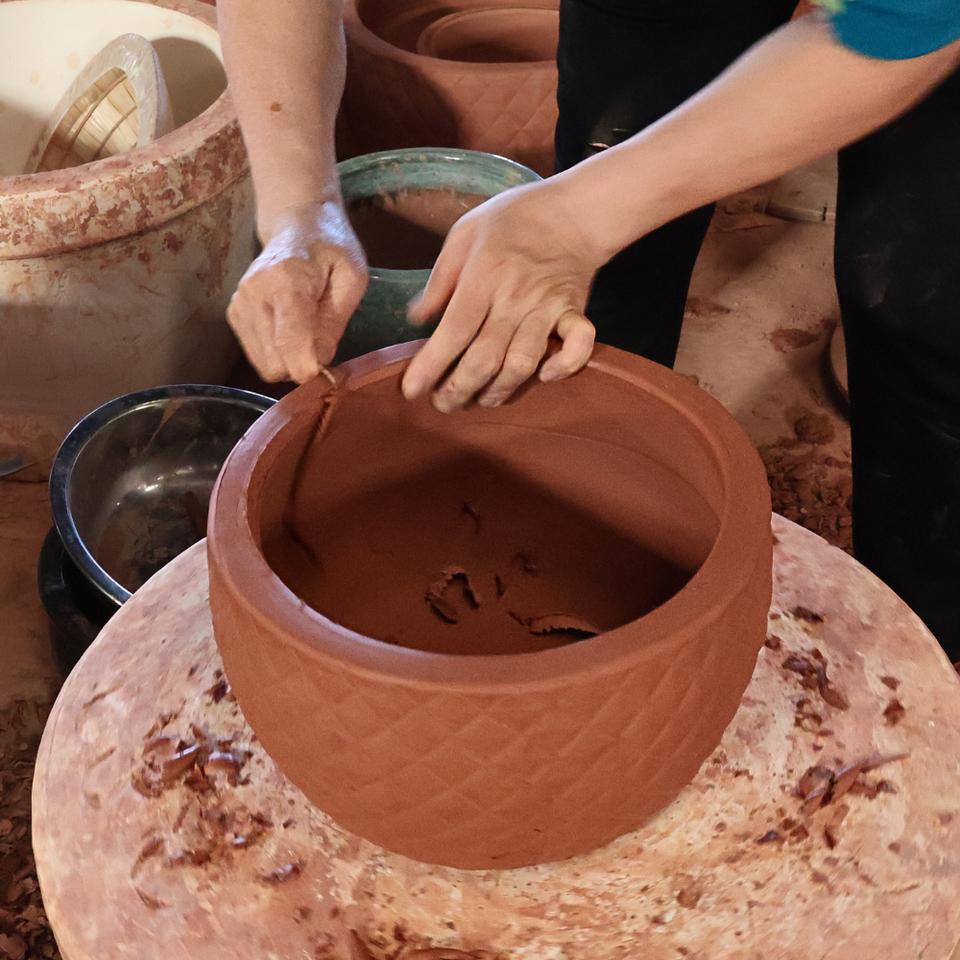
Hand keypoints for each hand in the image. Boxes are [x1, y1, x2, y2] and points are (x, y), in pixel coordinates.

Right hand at [227, 201, 367, 382]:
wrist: (297, 226)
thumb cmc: (331, 250)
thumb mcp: (351, 280)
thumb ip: (334, 323)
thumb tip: (319, 364)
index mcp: (285, 281)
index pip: (290, 344)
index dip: (311, 369)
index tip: (329, 368)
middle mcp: (253, 293)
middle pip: (275, 363)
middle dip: (301, 365)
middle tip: (321, 344)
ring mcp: (239, 304)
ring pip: (264, 365)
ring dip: (289, 360)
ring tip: (306, 331)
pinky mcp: (234, 314)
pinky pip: (257, 356)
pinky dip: (277, 352)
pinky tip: (290, 328)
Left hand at [400, 181, 598, 411]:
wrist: (573, 210)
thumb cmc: (512, 220)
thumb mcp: (465, 234)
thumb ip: (440, 279)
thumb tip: (415, 320)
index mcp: (484, 274)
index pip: (454, 330)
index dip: (431, 365)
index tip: (412, 390)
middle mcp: (516, 295)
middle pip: (486, 357)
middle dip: (459, 389)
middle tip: (442, 405)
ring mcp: (549, 307)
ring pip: (524, 363)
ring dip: (500, 390)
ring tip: (481, 400)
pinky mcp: (575, 313)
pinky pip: (577, 348)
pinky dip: (562, 368)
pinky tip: (543, 377)